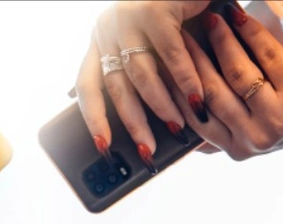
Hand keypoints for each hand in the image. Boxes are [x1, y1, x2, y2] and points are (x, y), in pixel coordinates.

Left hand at [75, 1, 210, 159]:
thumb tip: (147, 122)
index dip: (94, 118)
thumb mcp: (152, 47)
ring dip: (161, 105)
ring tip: (176, 126)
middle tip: (147, 150)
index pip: (87, 85)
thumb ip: (145, 76)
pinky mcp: (154, 10)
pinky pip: (170, 55)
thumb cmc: (176, 14)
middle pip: (115, 86)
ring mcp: (128, 18)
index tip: (103, 145)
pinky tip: (195, 99)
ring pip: (141, 74)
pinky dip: (185, 80)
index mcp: (101, 41)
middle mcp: (107, 29)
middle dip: (133, 123)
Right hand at [172, 5, 282, 159]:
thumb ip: (217, 129)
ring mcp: (278, 117)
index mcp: (237, 149)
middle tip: (180, 34)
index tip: (164, 59)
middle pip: (211, 92)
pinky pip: (265, 54)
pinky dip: (249, 32)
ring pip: (236, 72)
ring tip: (210, 19)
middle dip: (193, 58)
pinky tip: (237, 16)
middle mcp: (255, 138)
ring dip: (220, 40)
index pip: (196, 115)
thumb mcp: (250, 130)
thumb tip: (174, 114)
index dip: (178, 85)